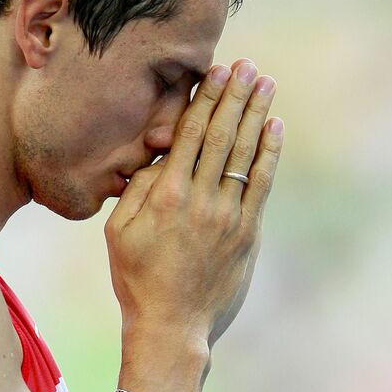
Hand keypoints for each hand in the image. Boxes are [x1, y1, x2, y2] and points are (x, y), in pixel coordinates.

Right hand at [104, 58, 282, 346]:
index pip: (189, 135)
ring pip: (244, 154)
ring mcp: (226, 216)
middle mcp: (199, 200)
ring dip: (255, 115)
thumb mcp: (117, 234)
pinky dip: (268, 154)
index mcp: (165, 196)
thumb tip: (158, 159)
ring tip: (265, 84)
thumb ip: (135, 191)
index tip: (216, 71)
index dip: (205, 99)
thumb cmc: (136, 279)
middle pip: (221, 136)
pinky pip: (260, 184)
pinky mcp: (246, 234)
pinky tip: (273, 129)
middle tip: (246, 65)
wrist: (171, 325)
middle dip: (235, 96)